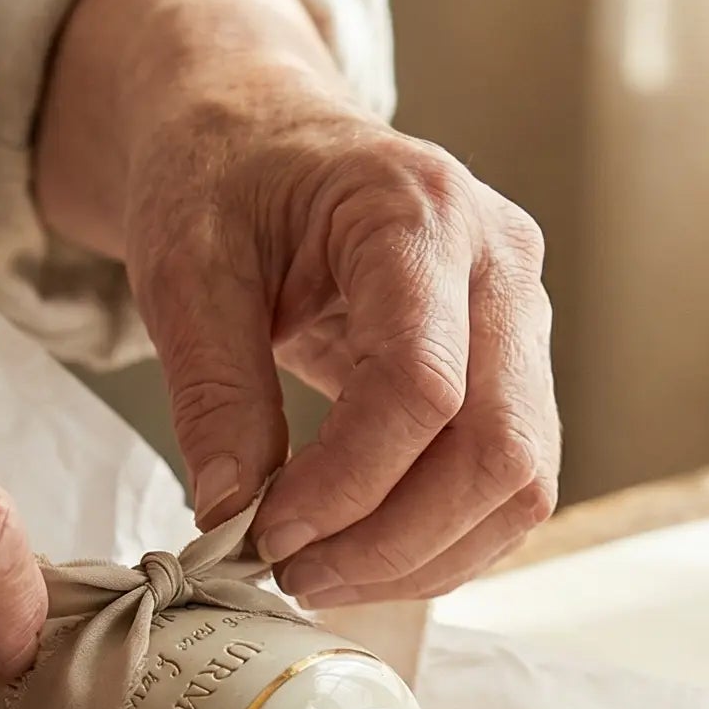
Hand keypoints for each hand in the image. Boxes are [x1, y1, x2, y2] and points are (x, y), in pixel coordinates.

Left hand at [35, 0, 557, 609]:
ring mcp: (523, 319)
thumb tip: (231, 515)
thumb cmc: (223, 180)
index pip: (421, 385)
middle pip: (499, 450)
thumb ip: (212, 391)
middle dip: (394, 542)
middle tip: (292, 573)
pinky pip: (506, 488)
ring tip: (317, 573)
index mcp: (420, 212)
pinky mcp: (515, 371)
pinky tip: (358, 553)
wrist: (259, 135)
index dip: (347, 485)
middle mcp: (500, 264)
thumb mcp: (185, 266)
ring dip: (422, 558)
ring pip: (520, 485)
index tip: (264, 533)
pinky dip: (439, 543)